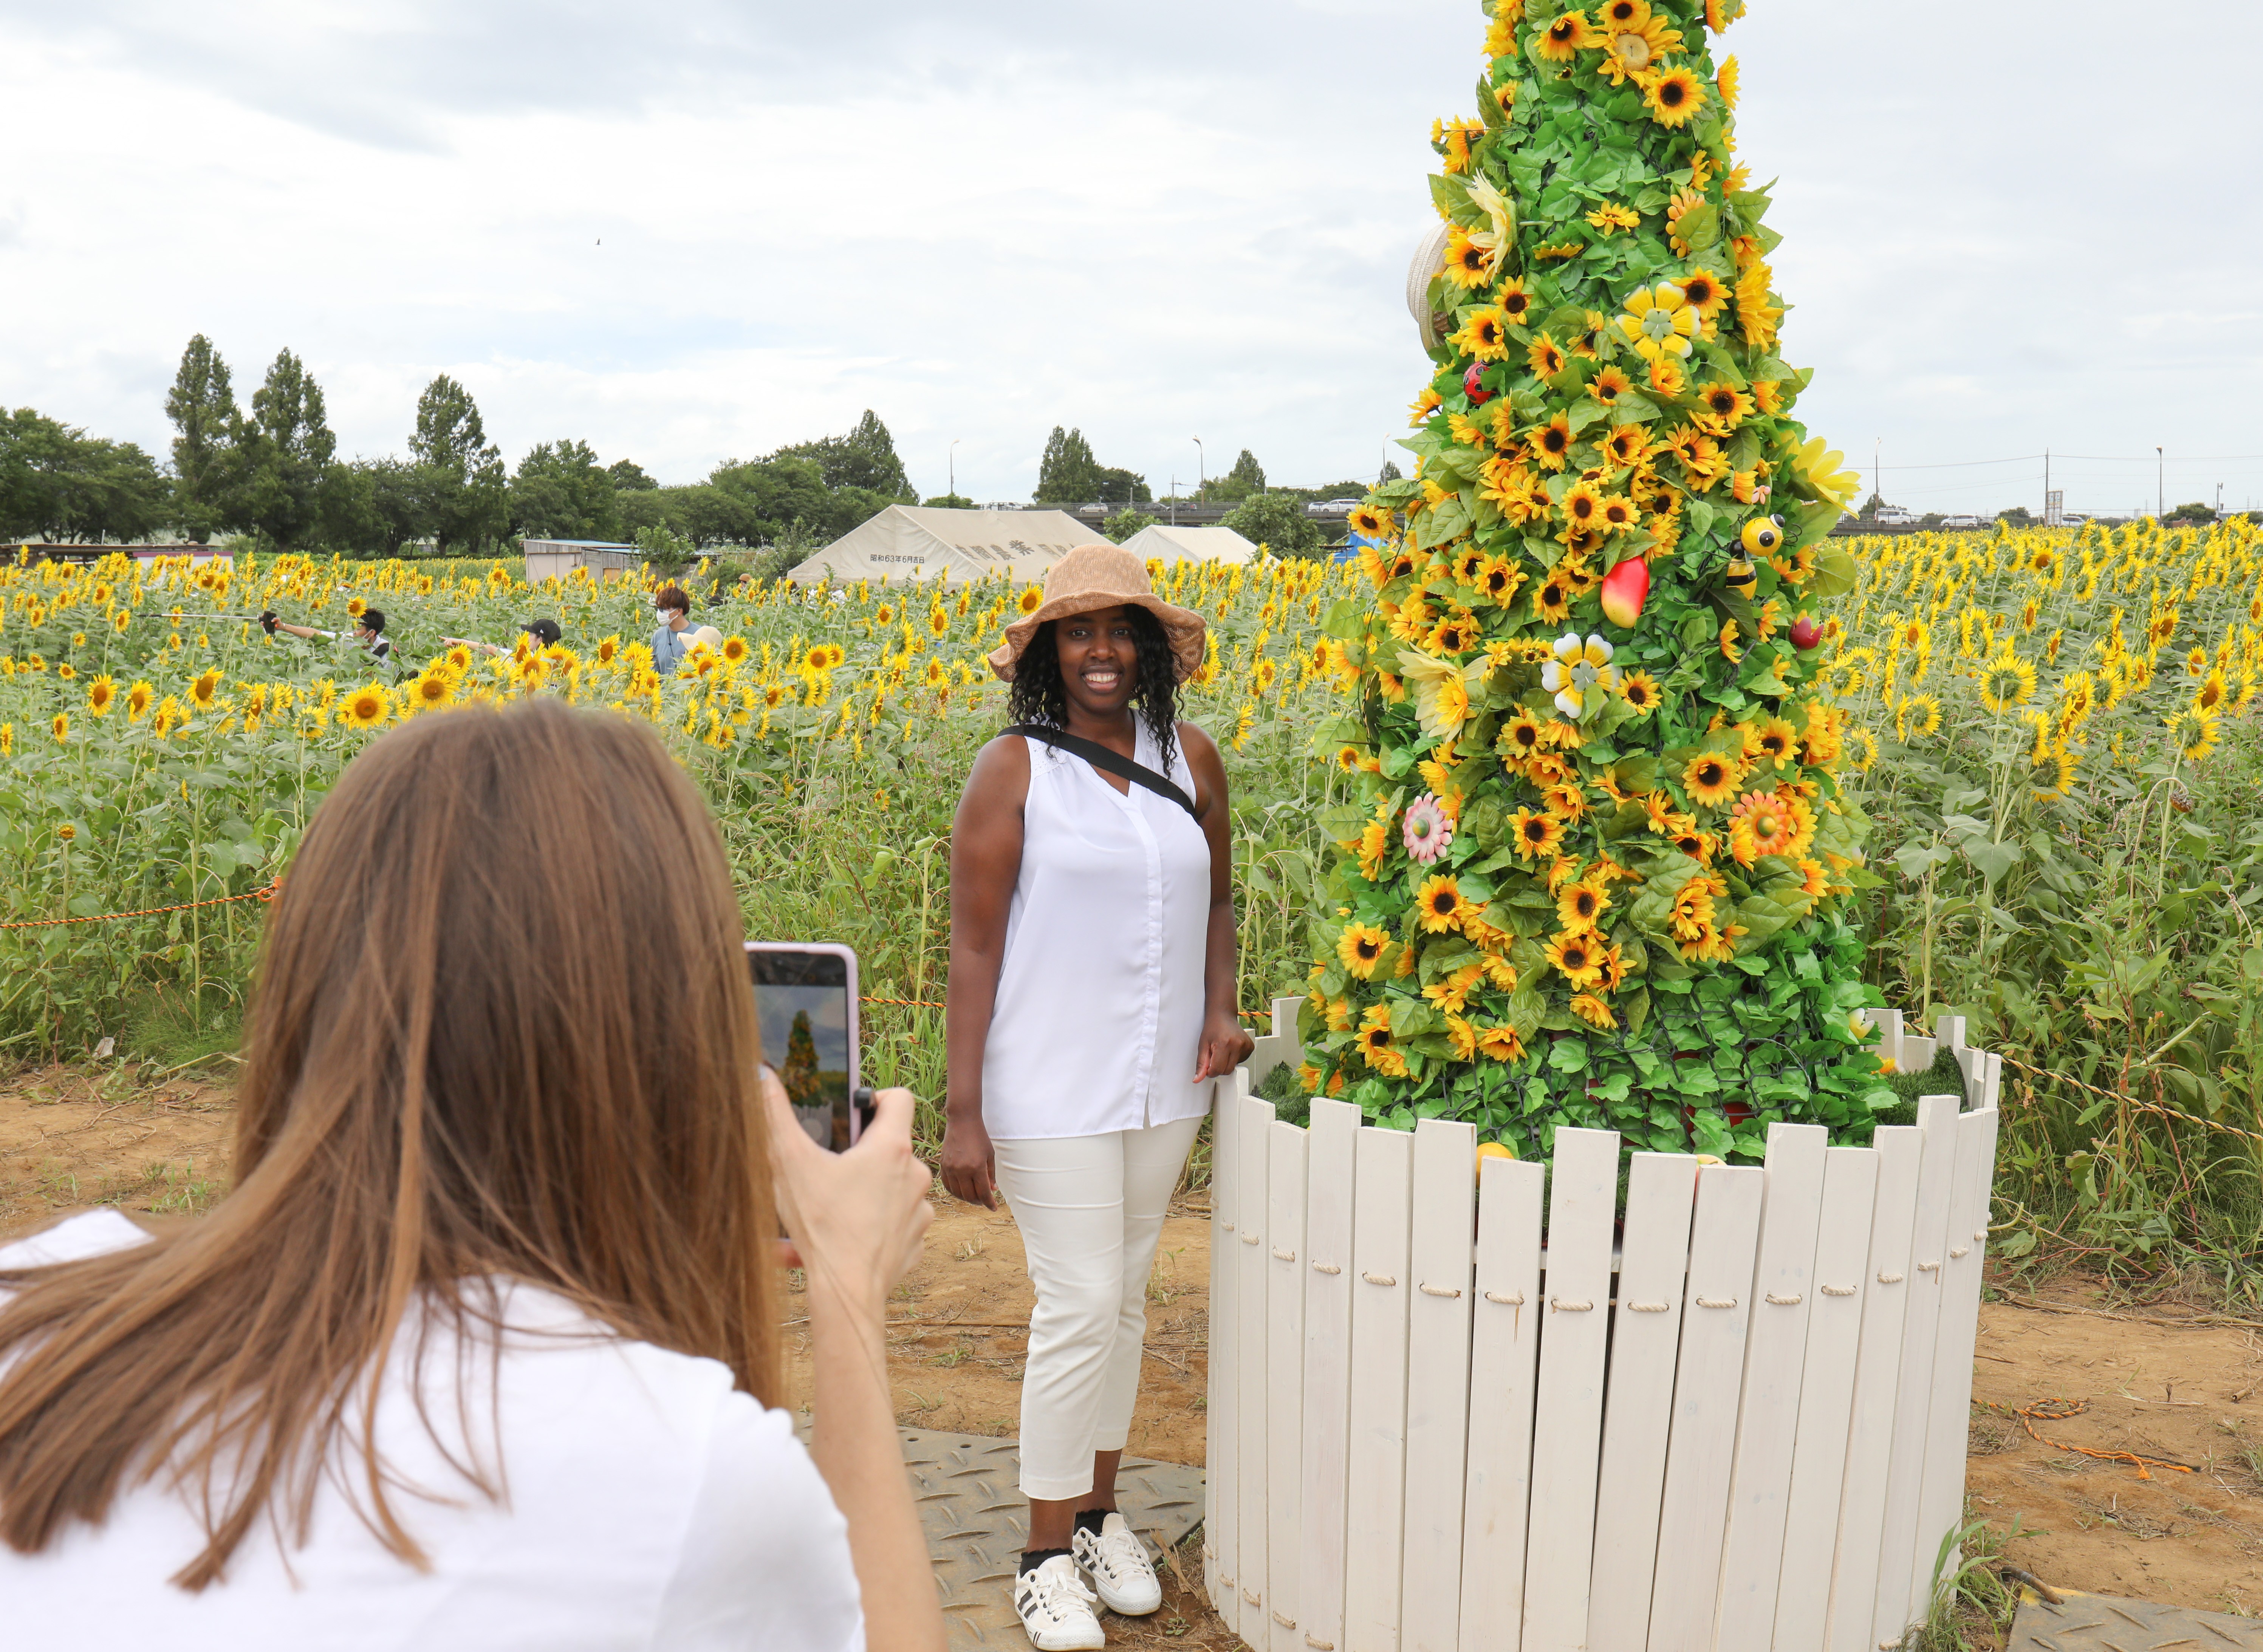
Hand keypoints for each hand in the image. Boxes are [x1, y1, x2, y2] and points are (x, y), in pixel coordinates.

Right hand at [258, 611, 277, 634]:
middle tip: (262, 622)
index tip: (262, 615)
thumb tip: (271, 621)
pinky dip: (263, 627)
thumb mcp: (278, 619)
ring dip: (262, 624)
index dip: (263, 615)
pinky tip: (263, 627)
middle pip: (263, 620)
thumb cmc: (279, 622)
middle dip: (261, 620)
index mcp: (270, 618)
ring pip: (263, 624)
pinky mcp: (268, 627)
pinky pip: (265, 627)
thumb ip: (275, 619)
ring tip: (262, 624)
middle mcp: (268, 621)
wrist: (280, 627)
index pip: (265, 616)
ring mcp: (268, 624)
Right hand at [763, 1071, 931, 1311]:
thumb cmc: (821, 1224)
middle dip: (861, 1154)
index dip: (876, 1098)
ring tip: (829, 1209)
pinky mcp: (916, 1240)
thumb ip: (776, 1116)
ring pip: (892, 1187)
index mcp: (891, 1148)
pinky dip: (872, 1226)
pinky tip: (843, 1236)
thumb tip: (763, 1076)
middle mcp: (915, 1174)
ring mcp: (920, 1210)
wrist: (846, 1291)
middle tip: (828, 1170)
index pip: (900, 1098)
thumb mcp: (790, 1163)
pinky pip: (896, 1222)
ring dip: (864, 1193)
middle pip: (891, 1147)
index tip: (854, 1113)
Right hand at [938, 1112, 995, 1209]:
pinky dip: (955, 1191)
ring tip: (973, 1196)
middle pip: (970, 1196)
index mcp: (976, 1167)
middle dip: (979, 1201)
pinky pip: (947, 1185)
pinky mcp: (943, 1165)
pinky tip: (961, 1191)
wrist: (962, 1121)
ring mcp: (950, 1168)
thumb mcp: (989, 1155)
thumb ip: (991, 1174)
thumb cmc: (979, 1137)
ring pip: (958, 1193)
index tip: (993, 1208)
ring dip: (967, 1198)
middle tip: (984, 1200)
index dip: (989, 1203)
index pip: (983, 1193)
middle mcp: (962, 1170)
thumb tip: (992, 1190)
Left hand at [1194, 1009, 1254, 1080]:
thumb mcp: (1202, 1045)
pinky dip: (1234, 1059)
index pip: (1217, 1070)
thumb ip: (1201, 1064)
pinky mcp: (1250, 1047)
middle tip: (1214, 1054)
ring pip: (1234, 1067)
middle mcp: (1238, 1044)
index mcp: (1224, 1043)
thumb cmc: (1212, 1028)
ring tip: (1223, 1049)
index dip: (1210, 1071)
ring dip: (1226, 1063)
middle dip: (1218, 1067)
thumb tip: (1197, 1079)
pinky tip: (1231, 1048)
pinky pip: (1241, 1062)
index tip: (1208, 1064)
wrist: (1223, 1015)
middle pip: (1226, 1071)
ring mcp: (1246, 1046)